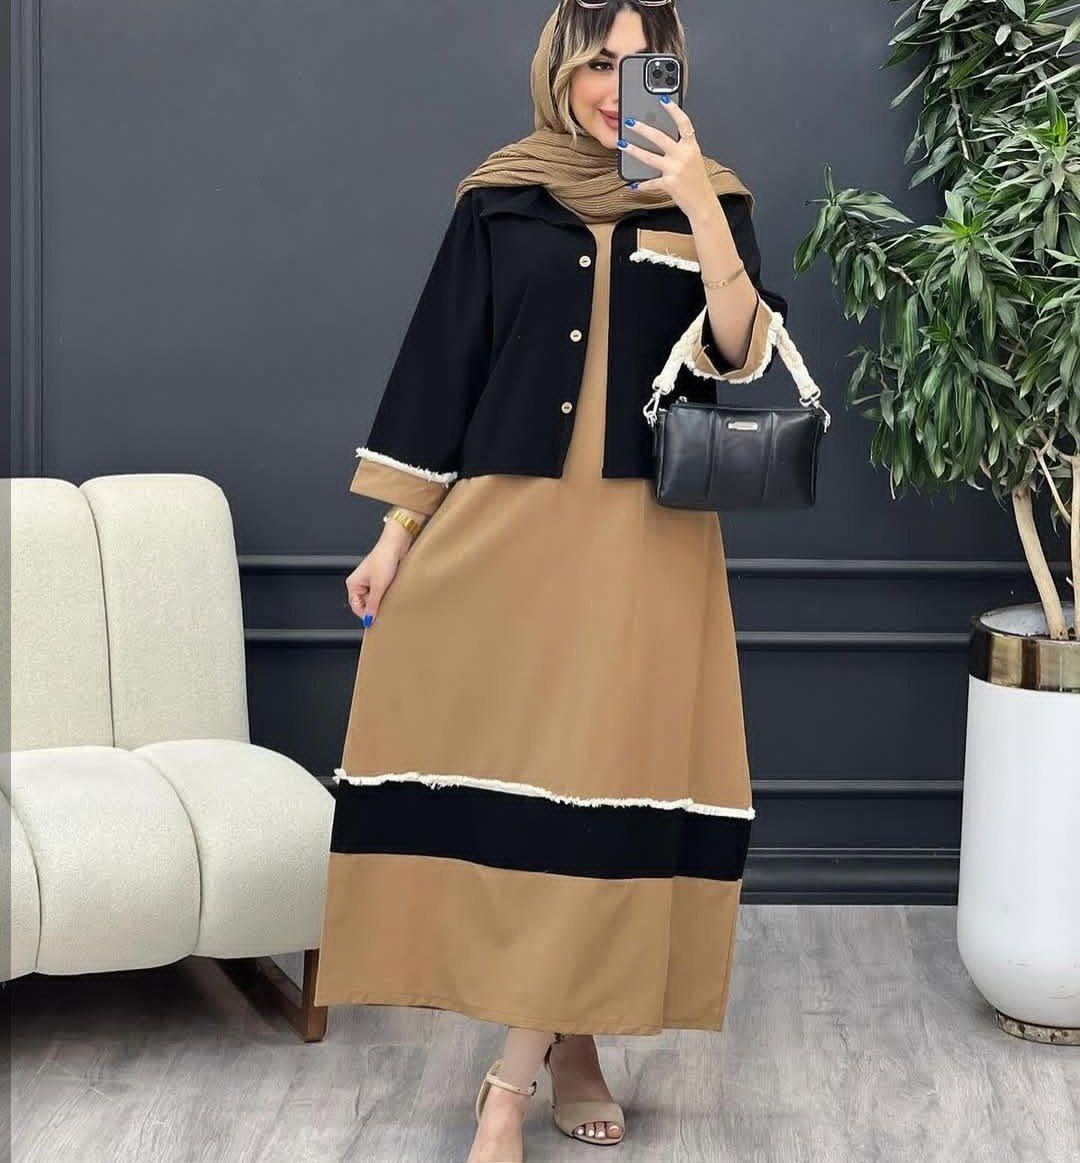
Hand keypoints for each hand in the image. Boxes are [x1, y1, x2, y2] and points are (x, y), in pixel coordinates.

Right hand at [345, 542, 401, 626]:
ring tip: (388, 597)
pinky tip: (391, 592)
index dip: (365, 614)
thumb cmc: (384, 559)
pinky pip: (380, 592)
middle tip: (385, 609)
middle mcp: (359, 582)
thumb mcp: (379, 586)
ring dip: (381, 600)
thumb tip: (369, 618)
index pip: (356, 606)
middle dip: (374, 607)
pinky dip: (385, 594)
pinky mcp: (379, 578)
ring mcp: (369, 580)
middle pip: (364, 603)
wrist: (396, 545)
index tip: (376, 620)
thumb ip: (373, 604)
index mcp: (353, 584)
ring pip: (373, 598)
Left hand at [618, 97, 715, 220]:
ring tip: (622, 145)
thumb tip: (661, 139)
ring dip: (634, 150)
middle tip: (630, 122)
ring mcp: (676, 169)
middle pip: (660, 137)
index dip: (674, 110)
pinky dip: (642, 184)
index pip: (683, 123)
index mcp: (691, 147)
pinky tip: (633, 184)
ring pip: (650, 157)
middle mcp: (684, 156)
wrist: (703, 203)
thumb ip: (681, 148)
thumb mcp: (693, 159)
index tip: (663, 100)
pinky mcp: (670, 184)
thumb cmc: (696, 181)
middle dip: (643, 128)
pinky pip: (651, 182)